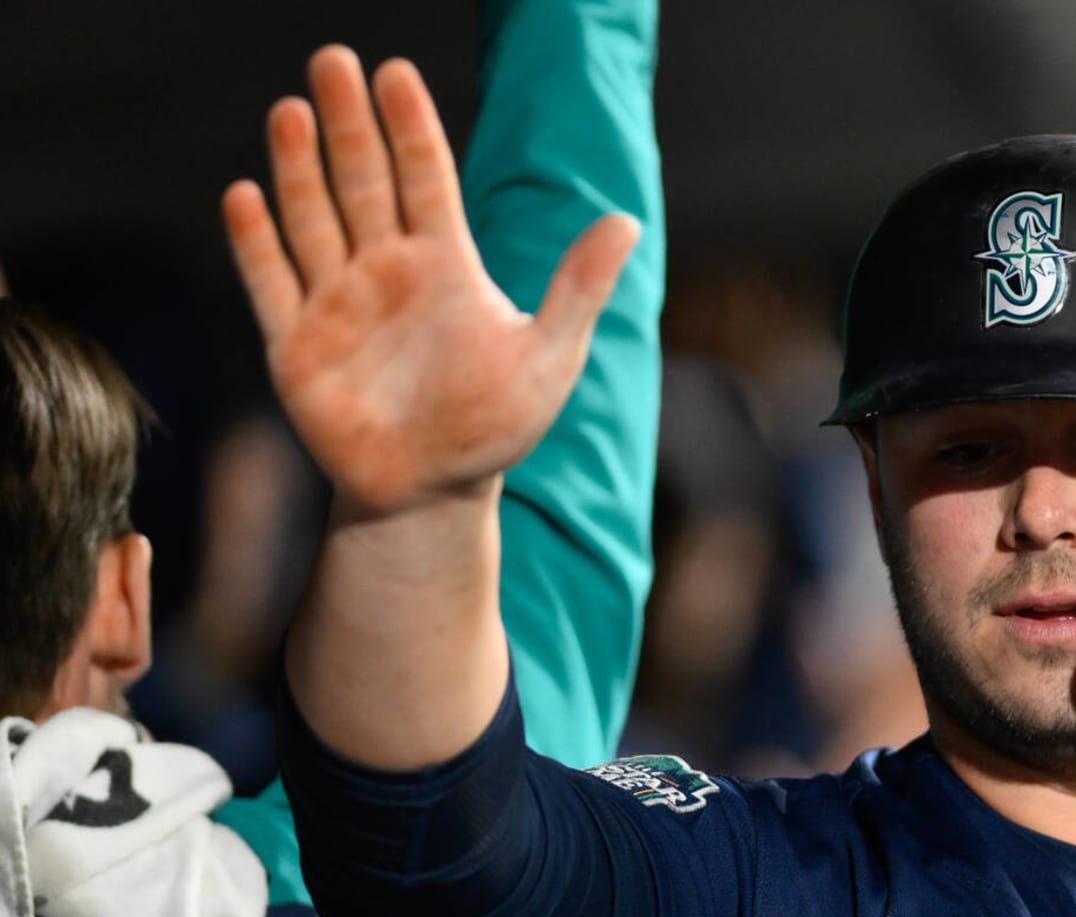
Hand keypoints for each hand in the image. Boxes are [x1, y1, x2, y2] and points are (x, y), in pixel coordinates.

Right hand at [222, 46, 638, 514]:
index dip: (410, 126)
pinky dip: (257, 242)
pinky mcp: (295, 345)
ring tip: (290, 110)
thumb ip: (578, 287)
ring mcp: (336, 303)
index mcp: (445, 265)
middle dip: (347, 123)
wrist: (434, 494)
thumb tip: (626, 220)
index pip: (426, 178)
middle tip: (332, 60)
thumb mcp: (549, 355)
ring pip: (313, 219)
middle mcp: (386, 271)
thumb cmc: (496, 426)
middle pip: (363, 181)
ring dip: (299, 168)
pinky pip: (271, 283)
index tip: (395, 73)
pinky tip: (245, 195)